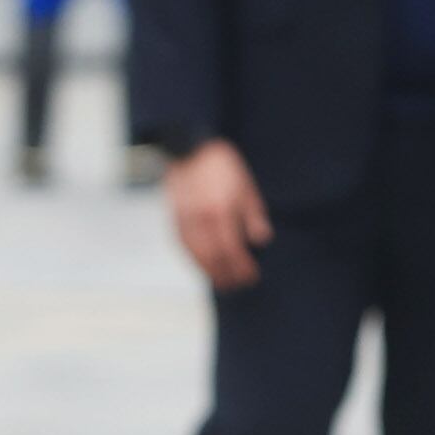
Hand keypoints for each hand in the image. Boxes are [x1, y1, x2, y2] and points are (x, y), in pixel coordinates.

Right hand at [164, 139, 271, 289]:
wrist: (188, 149)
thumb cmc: (222, 166)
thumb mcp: (246, 186)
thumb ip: (254, 215)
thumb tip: (261, 241)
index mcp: (220, 211)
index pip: (232, 250)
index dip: (242, 267)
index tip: (252, 277)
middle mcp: (200, 220)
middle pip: (213, 258)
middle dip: (226, 276)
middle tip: (238, 286)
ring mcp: (184, 220)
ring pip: (195, 256)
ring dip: (209, 273)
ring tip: (221, 283)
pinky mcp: (173, 219)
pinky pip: (183, 247)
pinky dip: (193, 261)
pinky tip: (202, 267)